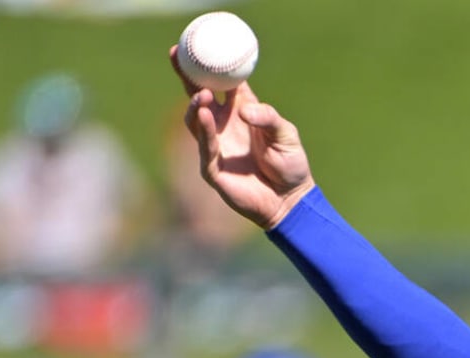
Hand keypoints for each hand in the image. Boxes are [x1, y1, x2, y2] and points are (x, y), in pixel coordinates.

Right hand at [170, 47, 314, 228]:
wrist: (290, 200)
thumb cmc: (289, 164)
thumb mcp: (286, 134)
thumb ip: (268, 117)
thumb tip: (245, 110)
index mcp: (241, 111)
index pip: (220, 83)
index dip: (208, 65)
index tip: (197, 45)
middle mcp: (224, 125)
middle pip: (199, 96)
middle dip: (187, 76)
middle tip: (179, 56)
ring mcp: (215, 146)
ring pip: (196, 120)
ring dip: (196, 105)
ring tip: (202, 94)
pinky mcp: (213, 169)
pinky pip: (205, 146)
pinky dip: (204, 130)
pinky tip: (205, 114)